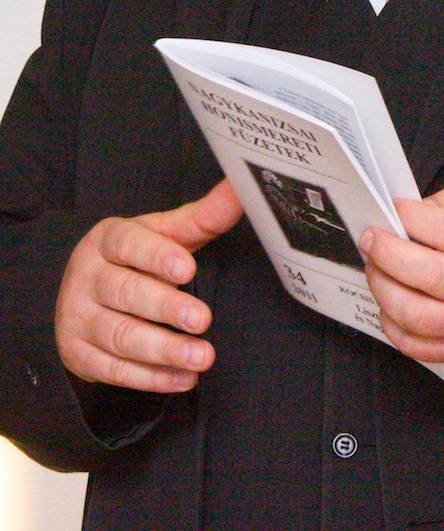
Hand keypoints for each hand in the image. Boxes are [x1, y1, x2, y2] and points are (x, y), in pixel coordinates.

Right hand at [55, 180, 242, 392]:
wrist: (79, 294)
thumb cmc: (130, 259)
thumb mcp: (160, 234)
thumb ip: (200, 218)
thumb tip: (238, 192)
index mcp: (106, 240)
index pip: (127, 244)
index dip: (156, 256)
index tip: (187, 268)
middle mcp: (87, 277)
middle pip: (125, 293)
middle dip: (166, 308)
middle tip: (202, 319)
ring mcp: (78, 318)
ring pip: (120, 336)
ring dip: (164, 350)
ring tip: (201, 356)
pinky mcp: (79, 355)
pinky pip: (115, 371)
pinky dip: (152, 377)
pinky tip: (184, 377)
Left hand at [359, 183, 443, 369]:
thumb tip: (418, 210)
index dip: (415, 218)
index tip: (396, 208)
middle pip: (428, 274)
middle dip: (387, 252)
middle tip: (371, 237)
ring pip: (416, 315)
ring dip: (383, 288)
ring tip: (374, 267)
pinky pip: (418, 347)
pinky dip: (393, 325)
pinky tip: (389, 302)